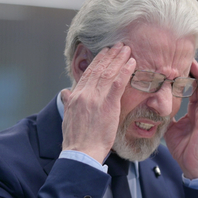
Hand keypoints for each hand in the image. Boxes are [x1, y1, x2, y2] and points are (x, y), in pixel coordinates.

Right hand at [60, 44, 134, 161]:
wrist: (81, 152)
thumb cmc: (76, 139)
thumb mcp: (67, 117)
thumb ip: (68, 102)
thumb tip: (66, 93)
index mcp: (75, 96)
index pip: (87, 73)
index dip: (97, 61)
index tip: (104, 53)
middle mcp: (84, 93)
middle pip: (98, 69)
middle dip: (109, 55)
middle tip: (118, 45)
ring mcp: (96, 98)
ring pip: (108, 72)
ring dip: (118, 58)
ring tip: (126, 49)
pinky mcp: (108, 104)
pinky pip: (118, 83)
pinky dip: (125, 71)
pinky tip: (132, 63)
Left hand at [164, 60, 197, 178]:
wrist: (193, 166)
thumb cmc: (185, 150)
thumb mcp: (172, 129)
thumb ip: (168, 117)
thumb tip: (157, 108)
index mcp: (195, 113)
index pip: (193, 91)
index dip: (188, 78)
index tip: (179, 66)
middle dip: (195, 72)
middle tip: (187, 58)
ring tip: (195, 62)